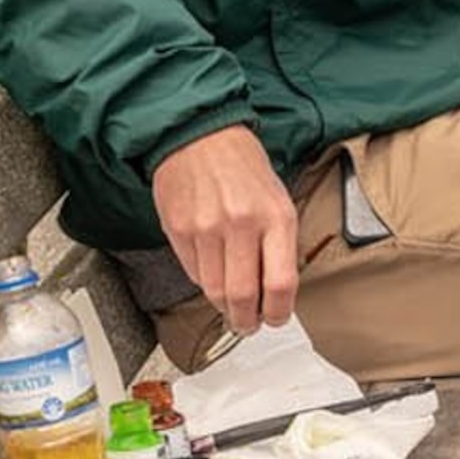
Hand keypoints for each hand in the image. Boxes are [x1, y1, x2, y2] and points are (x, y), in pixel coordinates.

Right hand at [149, 125, 297, 333]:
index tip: (276, 317)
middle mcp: (241, 224)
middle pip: (243, 297)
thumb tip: (276, 292)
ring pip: (214, 291)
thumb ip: (279, 246)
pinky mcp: (179, 230)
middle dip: (248, 321)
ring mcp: (206, 228)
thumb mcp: (278, 200)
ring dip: (225, 306)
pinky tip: (213, 273)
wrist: (200, 135)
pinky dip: (204, 282)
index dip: (279, 312)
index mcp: (275, 217)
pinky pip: (193, 274)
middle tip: (249, 324)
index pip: (280, 284)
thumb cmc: (243, 168)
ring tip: (232, 305)